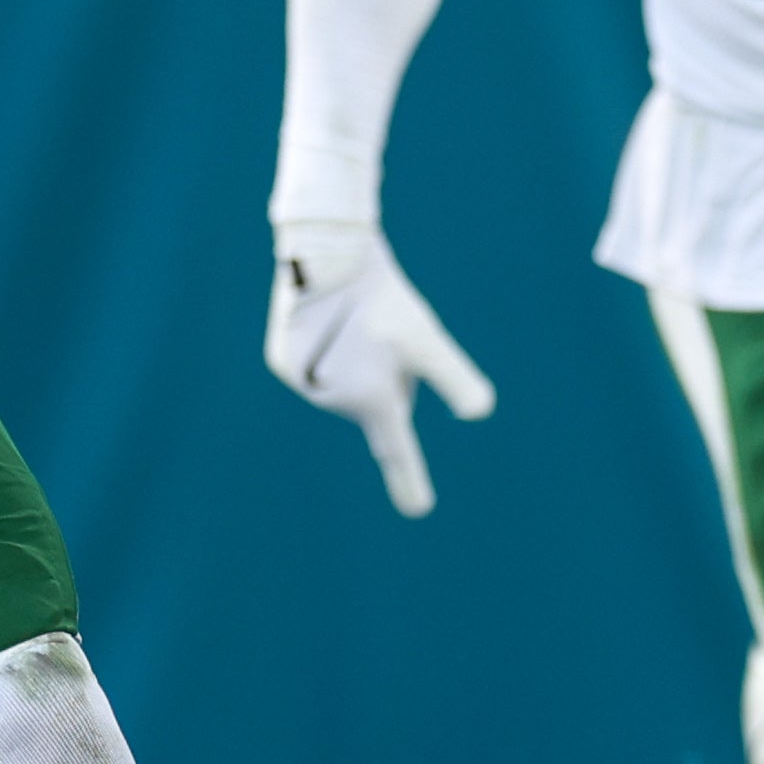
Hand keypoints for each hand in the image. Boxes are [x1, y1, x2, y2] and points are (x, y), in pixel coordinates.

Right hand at [268, 219, 494, 517]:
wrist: (328, 252)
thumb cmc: (383, 299)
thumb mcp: (427, 339)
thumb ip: (453, 378)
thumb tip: (480, 412)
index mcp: (375, 402)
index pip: (398, 451)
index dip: (410, 481)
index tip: (420, 511)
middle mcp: (335, 402)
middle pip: (375, 399)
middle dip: (387, 377)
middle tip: (386, 332)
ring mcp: (304, 384)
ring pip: (344, 380)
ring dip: (357, 359)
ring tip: (357, 320)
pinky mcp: (283, 363)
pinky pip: (315, 362)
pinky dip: (327, 344)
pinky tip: (328, 315)